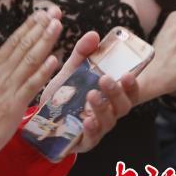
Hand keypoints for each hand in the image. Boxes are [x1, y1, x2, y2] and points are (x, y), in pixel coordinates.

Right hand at [0, 9, 61, 154]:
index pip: (12, 42)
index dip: (28, 27)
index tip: (41, 15)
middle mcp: (0, 72)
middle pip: (23, 46)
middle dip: (40, 28)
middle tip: (54, 12)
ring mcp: (8, 86)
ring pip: (30, 60)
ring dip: (45, 42)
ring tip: (57, 26)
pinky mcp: (15, 103)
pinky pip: (31, 84)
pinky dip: (43, 71)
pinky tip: (54, 60)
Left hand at [40, 31, 138, 154]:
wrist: (43, 118)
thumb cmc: (65, 94)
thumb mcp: (71, 71)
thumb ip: (82, 54)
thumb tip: (94, 34)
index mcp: (111, 96)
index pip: (130, 91)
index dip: (132, 84)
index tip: (128, 73)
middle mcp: (109, 113)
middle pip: (123, 106)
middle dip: (116, 92)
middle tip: (105, 79)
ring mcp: (99, 129)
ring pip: (108, 121)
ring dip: (102, 108)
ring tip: (92, 95)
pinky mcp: (85, 142)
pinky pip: (92, 138)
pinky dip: (91, 130)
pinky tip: (86, 120)